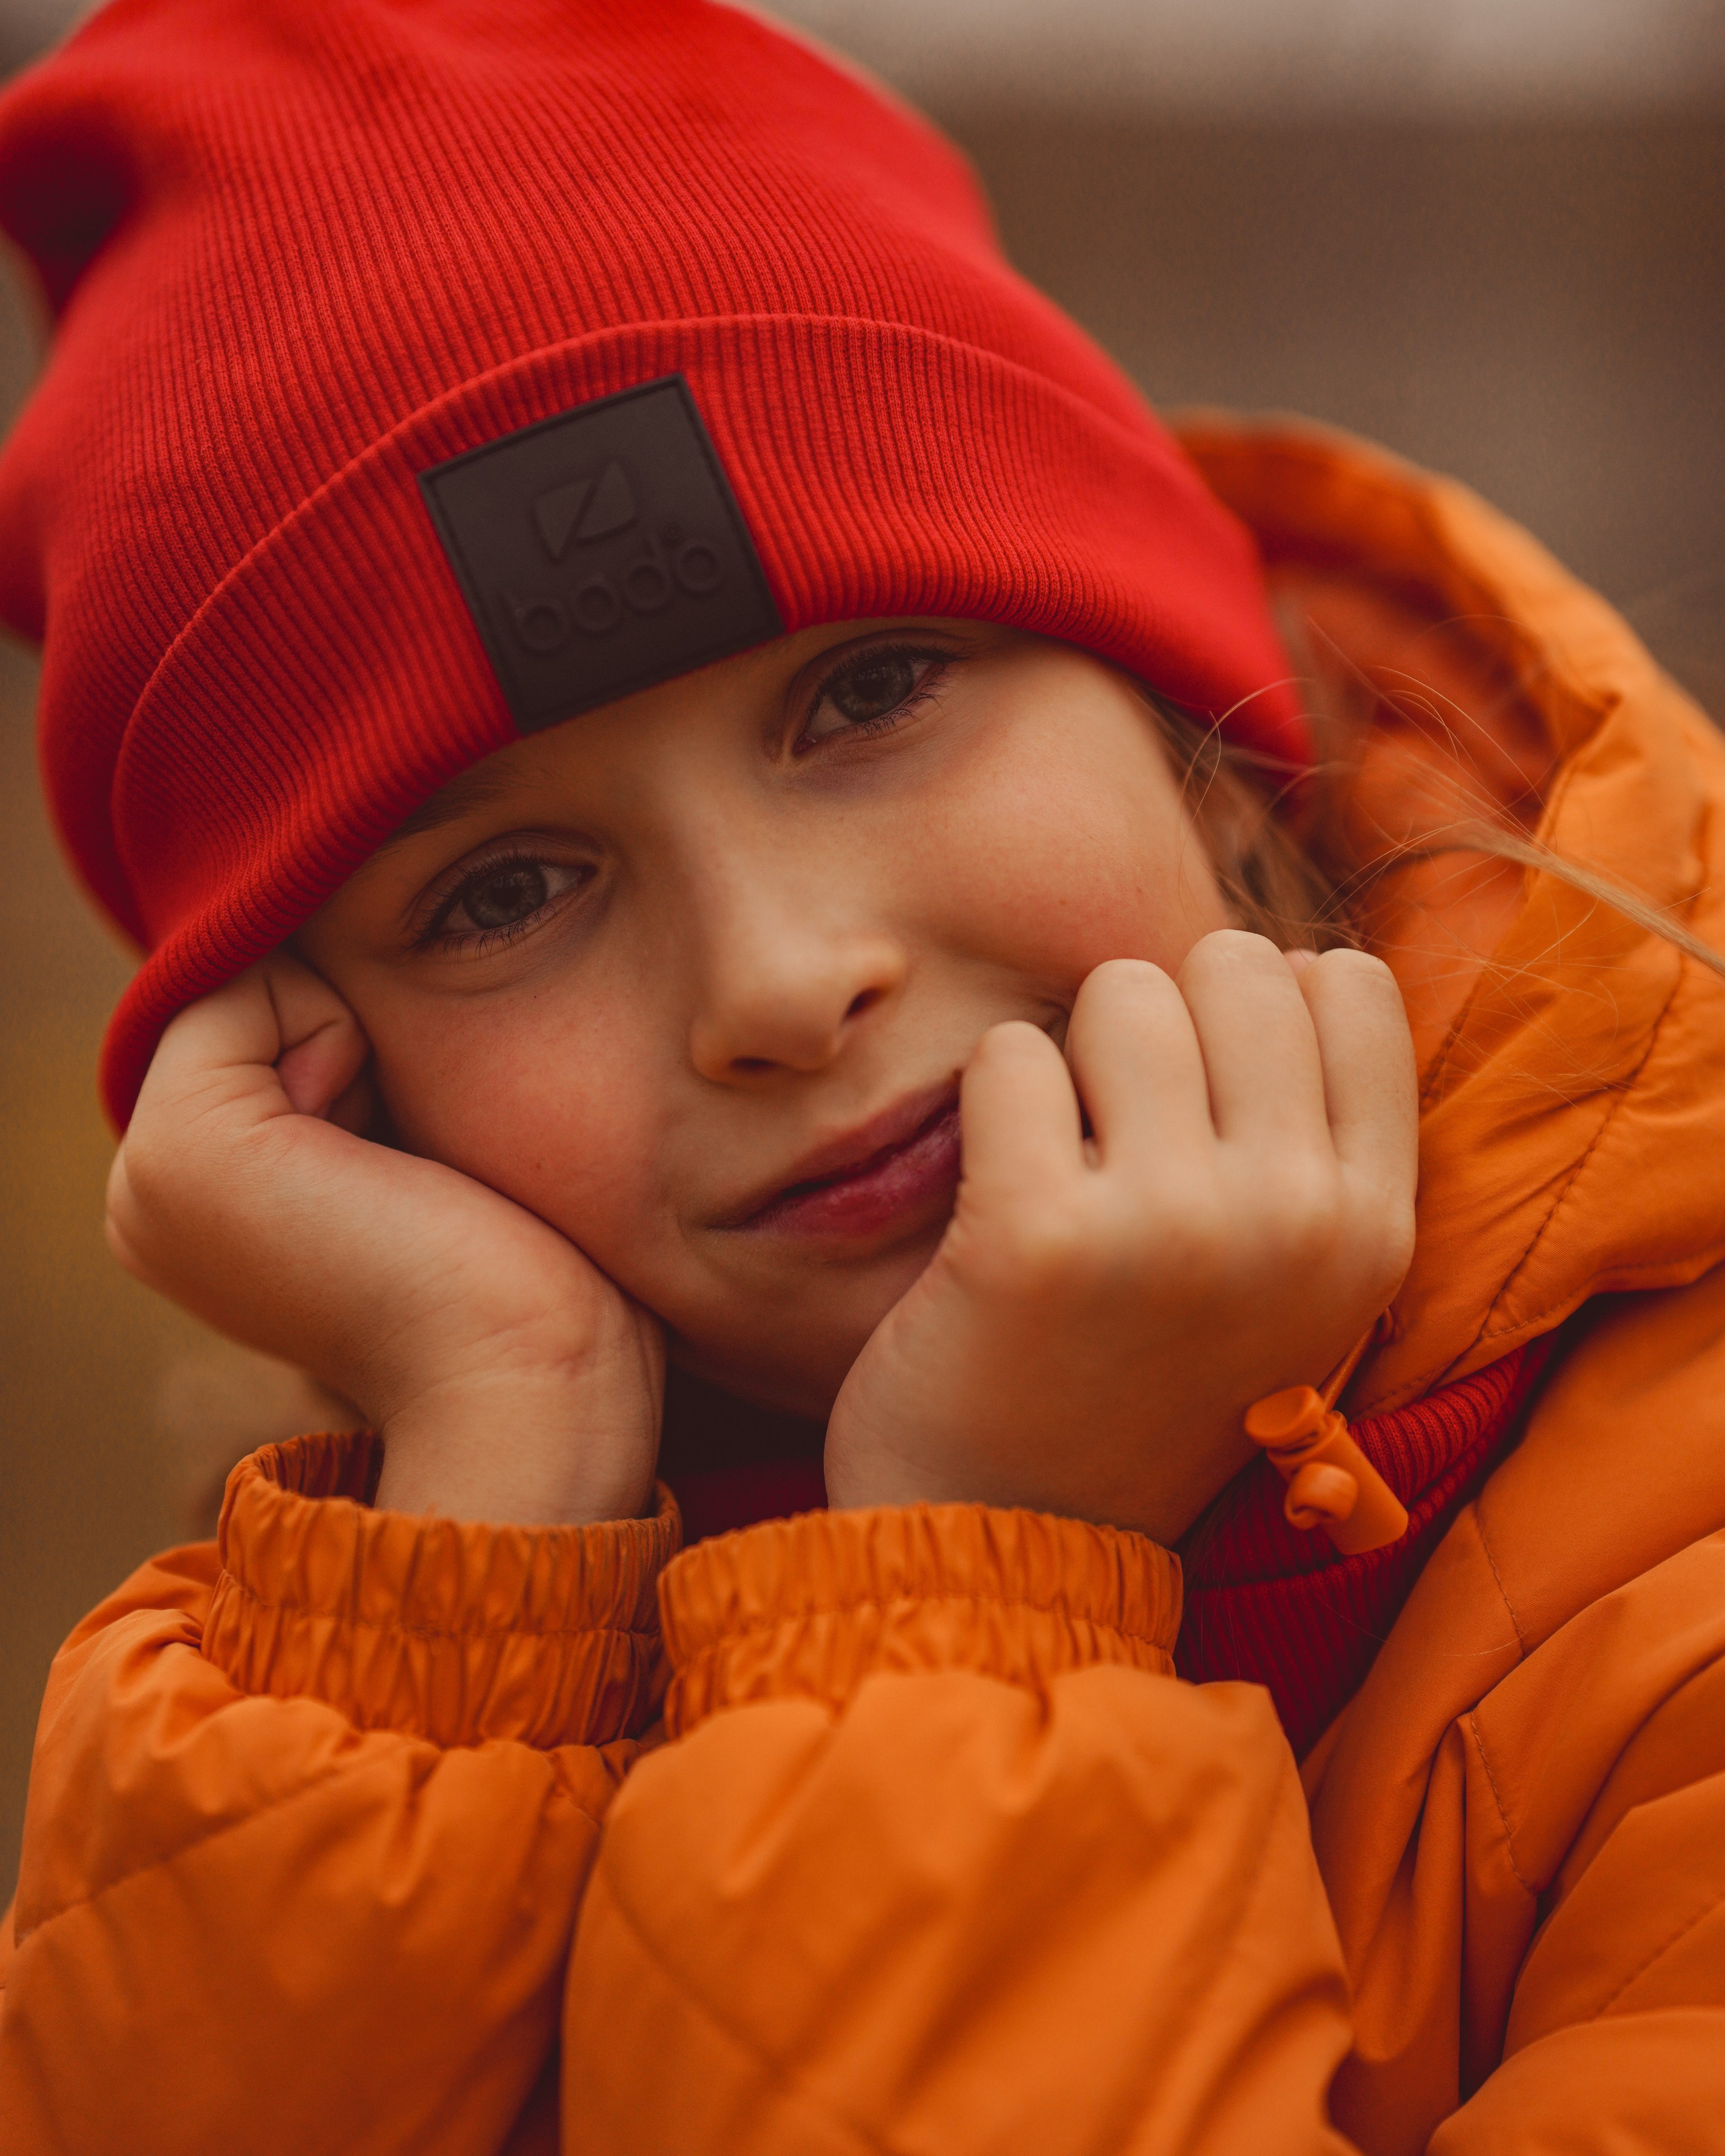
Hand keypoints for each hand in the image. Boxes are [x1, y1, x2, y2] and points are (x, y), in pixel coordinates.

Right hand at [107, 957, 663, 1524]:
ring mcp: (147, 1175)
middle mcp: (149, 1194)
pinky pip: (252, 983)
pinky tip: (376, 1156)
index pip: (264, 1020)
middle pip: (257, 997)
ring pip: (255, 985)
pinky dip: (339, 1032)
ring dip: (355, 1041)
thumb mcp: (416, 1161)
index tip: (407, 1165)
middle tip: (401, 1176)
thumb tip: (354, 1014)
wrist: (526, 1385)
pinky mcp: (183, 1151)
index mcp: (198, 1207)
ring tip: (391, 1173)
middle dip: (354, 1041)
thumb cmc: (522, 1288)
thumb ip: (356, 1087)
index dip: (362, 1050)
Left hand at [824, 934, 1417, 1544]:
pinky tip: (995, 1186)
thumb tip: (1299, 961)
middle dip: (1162, 1017)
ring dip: (1072, 1054)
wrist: (1006, 1544)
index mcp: (1373, 1229)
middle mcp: (1295, 1222)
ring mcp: (1171, 1228)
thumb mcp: (1288, 1288)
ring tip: (1062, 1158)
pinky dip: (990, 1098)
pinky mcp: (1038, 1236)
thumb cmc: (1135, 1387)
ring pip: (1123, 990)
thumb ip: (1316, 1142)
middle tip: (1120, 1126)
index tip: (1206, 1093)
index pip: (1352, 984)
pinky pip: (1011, 1054)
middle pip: (1236, 963)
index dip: (1260, 1005)